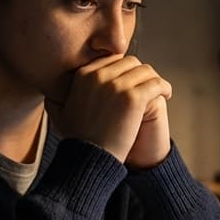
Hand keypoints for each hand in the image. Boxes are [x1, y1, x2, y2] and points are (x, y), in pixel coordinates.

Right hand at [51, 55, 171, 162]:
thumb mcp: (59, 115)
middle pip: (130, 62)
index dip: (125, 70)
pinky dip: (164, 87)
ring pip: (145, 71)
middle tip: (148, 87)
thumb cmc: (77, 140)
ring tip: (159, 91)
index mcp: (83, 74)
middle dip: (140, 74)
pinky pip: (156, 83)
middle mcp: (99, 75)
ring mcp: (116, 86)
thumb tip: (52, 93)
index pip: (112, 60)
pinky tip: (166, 95)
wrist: (90, 159)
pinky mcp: (133, 98)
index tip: (132, 82)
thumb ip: (55, 99)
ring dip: (154, 80)